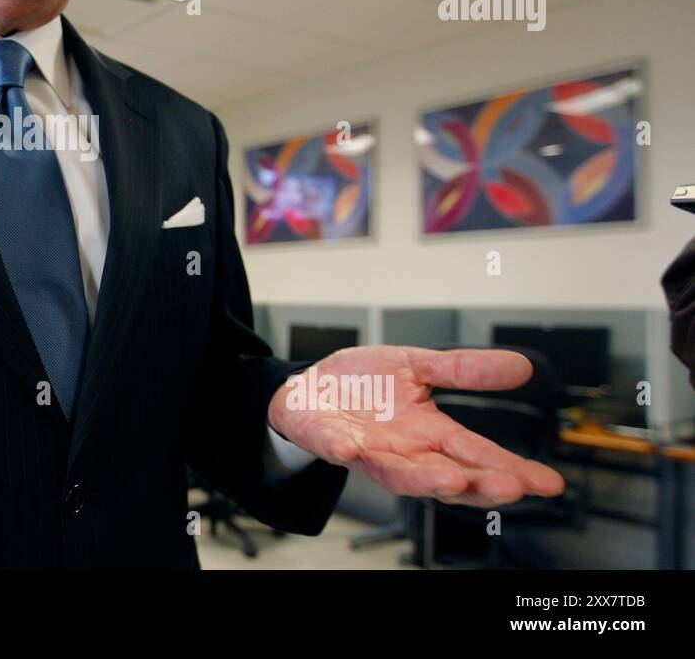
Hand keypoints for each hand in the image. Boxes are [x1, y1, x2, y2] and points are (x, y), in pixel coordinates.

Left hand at [268, 346, 565, 505]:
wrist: (308, 386)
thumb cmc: (364, 384)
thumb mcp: (418, 367)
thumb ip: (464, 370)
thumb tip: (521, 367)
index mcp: (429, 433)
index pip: (477, 455)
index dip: (511, 470)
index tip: (547, 484)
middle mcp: (402, 450)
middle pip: (445, 475)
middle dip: (476, 484)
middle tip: (508, 488)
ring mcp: (366, 450)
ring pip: (397, 474)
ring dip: (423, 479)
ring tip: (452, 480)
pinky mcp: (327, 440)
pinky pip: (335, 448)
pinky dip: (342, 450)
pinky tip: (352, 450)